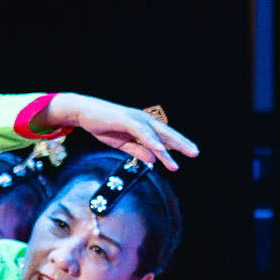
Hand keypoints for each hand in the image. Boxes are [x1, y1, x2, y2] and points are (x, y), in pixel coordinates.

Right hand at [43, 96, 197, 170]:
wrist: (84, 113)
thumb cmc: (104, 126)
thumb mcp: (123, 143)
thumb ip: (138, 150)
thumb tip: (154, 161)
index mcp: (145, 126)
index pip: (164, 136)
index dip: (178, 144)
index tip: (190, 152)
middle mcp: (144, 121)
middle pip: (166, 134)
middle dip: (181, 144)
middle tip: (195, 152)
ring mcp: (136, 119)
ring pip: (155, 135)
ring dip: (166, 150)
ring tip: (175, 165)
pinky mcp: (126, 119)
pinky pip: (142, 132)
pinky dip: (151, 141)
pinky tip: (158, 150)